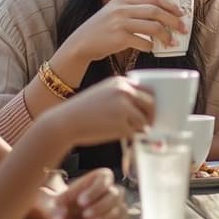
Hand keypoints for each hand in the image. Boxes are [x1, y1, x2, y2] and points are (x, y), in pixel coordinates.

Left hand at [34, 169, 127, 218]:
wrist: (69, 215)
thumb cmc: (65, 204)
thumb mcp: (57, 204)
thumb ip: (56, 209)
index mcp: (100, 177)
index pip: (105, 179)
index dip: (94, 190)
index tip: (80, 201)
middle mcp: (112, 188)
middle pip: (115, 194)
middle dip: (101, 206)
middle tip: (85, 215)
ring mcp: (117, 204)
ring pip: (120, 208)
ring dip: (106, 217)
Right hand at [40, 76, 154, 147]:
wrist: (65, 122)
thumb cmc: (84, 111)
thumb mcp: (104, 92)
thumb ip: (123, 94)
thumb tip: (144, 105)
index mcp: (121, 82)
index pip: (149, 89)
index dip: (153, 101)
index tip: (152, 110)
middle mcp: (125, 92)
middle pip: (151, 104)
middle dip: (151, 116)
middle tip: (147, 124)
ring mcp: (124, 108)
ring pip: (144, 120)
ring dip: (139, 128)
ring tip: (125, 130)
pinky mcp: (121, 124)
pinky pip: (134, 133)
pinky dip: (130, 136)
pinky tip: (116, 134)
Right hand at [63, 0, 188, 63]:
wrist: (81, 43)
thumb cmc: (103, 30)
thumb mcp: (116, 12)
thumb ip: (135, 10)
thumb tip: (163, 16)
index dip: (171, 6)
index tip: (182, 14)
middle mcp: (122, 8)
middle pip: (157, 11)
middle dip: (173, 20)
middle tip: (183, 29)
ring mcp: (120, 22)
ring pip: (153, 27)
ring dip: (166, 36)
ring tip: (172, 42)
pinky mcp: (118, 38)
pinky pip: (143, 42)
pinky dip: (151, 47)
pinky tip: (152, 49)